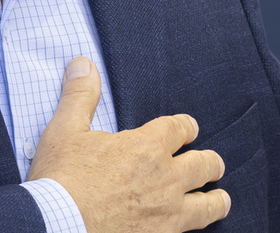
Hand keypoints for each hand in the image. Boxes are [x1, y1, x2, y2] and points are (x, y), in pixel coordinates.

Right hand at [28, 57, 230, 232]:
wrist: (58, 226)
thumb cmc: (61, 180)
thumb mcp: (65, 131)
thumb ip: (80, 95)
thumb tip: (82, 63)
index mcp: (146, 147)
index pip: (178, 129)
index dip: (187, 127)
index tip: (191, 128)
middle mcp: (165, 178)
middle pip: (203, 165)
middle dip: (210, 162)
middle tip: (213, 163)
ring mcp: (167, 213)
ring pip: (207, 205)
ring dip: (216, 199)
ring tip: (220, 199)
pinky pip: (192, 231)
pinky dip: (198, 226)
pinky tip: (196, 227)